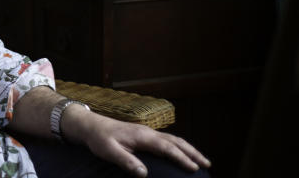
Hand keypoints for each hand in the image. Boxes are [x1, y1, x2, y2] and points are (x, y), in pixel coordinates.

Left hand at [68, 110, 209, 175]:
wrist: (91, 126)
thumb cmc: (99, 139)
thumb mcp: (109, 151)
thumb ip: (127, 161)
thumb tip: (144, 174)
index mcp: (142, 136)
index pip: (167, 147)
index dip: (181, 158)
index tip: (194, 168)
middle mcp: (148, 133)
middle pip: (175, 141)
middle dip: (192, 152)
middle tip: (207, 164)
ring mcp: (147, 133)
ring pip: (172, 139)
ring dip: (188, 148)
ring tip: (200, 159)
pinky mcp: (144, 135)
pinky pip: (166, 140)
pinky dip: (178, 146)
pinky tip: (180, 154)